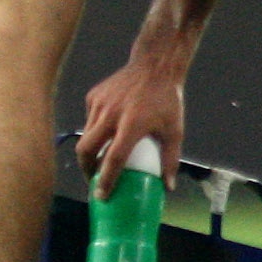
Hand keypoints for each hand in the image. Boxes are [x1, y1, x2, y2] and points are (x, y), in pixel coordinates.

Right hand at [80, 54, 187, 193]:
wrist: (154, 66)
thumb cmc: (167, 101)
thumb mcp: (175, 131)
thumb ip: (170, 160)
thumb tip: (167, 187)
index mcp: (131, 125)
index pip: (113, 159)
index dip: (105, 180)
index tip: (101, 196)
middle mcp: (111, 114)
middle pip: (86, 149)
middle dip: (86, 168)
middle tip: (93, 179)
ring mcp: (99, 103)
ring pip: (85, 135)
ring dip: (90, 151)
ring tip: (98, 160)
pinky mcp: (93, 96)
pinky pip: (89, 120)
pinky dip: (94, 131)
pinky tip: (105, 133)